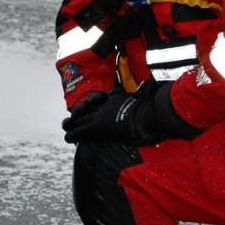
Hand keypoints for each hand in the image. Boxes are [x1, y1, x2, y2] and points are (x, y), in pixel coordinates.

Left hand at [62, 82, 200, 145]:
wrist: (153, 115)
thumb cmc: (157, 109)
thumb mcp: (154, 100)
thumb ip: (151, 94)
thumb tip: (157, 86)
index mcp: (120, 99)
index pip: (105, 101)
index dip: (97, 105)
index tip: (92, 108)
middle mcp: (110, 104)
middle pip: (91, 108)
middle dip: (81, 113)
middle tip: (73, 117)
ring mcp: (104, 114)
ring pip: (83, 118)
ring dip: (74, 123)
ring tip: (67, 126)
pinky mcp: (100, 126)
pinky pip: (82, 131)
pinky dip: (74, 134)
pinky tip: (68, 138)